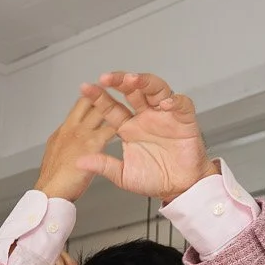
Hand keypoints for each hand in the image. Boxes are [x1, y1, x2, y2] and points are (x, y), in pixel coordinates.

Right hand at [35, 89, 122, 201]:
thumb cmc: (52, 181)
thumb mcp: (55, 157)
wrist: (49, 192)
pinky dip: (122, 123)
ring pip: (101, 109)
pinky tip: (132, 124)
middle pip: (90, 100)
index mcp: (63, 131)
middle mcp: (72, 127)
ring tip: (129, 105)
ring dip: (115, 105)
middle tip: (119, 98)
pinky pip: (110, 127)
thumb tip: (70, 144)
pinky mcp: (92, 143)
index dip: (92, 98)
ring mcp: (82, 134)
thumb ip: (65, 145)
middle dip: (104, 95)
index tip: (102, 96)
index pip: (80, 105)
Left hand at [78, 72, 217, 203]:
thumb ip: (104, 165)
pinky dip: (174, 101)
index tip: (85, 89)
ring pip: (155, 90)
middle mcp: (145, 117)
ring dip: (144, 82)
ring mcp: (164, 116)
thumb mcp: (123, 175)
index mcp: (129, 128)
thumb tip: (80, 161)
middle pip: (133, 91)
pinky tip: (164, 103)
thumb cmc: (154, 179)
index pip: (112, 107)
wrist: (179, 186)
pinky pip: (181, 104)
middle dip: (120, 82)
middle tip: (106, 78)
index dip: (99, 97)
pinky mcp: (184, 119)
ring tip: (132, 80)